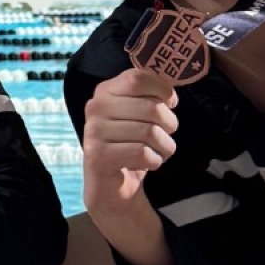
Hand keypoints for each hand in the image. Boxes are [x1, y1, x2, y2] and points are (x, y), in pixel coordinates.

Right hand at [80, 68, 179, 216]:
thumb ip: (151, 97)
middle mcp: (96, 107)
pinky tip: (145, 165)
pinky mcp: (98, 156)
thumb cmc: (131, 145)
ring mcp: (94, 131)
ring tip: (157, 153)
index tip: (170, 104)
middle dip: (169, 125)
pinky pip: (142, 153)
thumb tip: (170, 93)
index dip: (162, 89)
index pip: (138, 78)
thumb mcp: (139, 115)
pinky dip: (153, 162)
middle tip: (165, 136)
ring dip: (164, 147)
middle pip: (151, 107)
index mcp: (105, 91)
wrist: (111, 187)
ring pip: (150, 132)